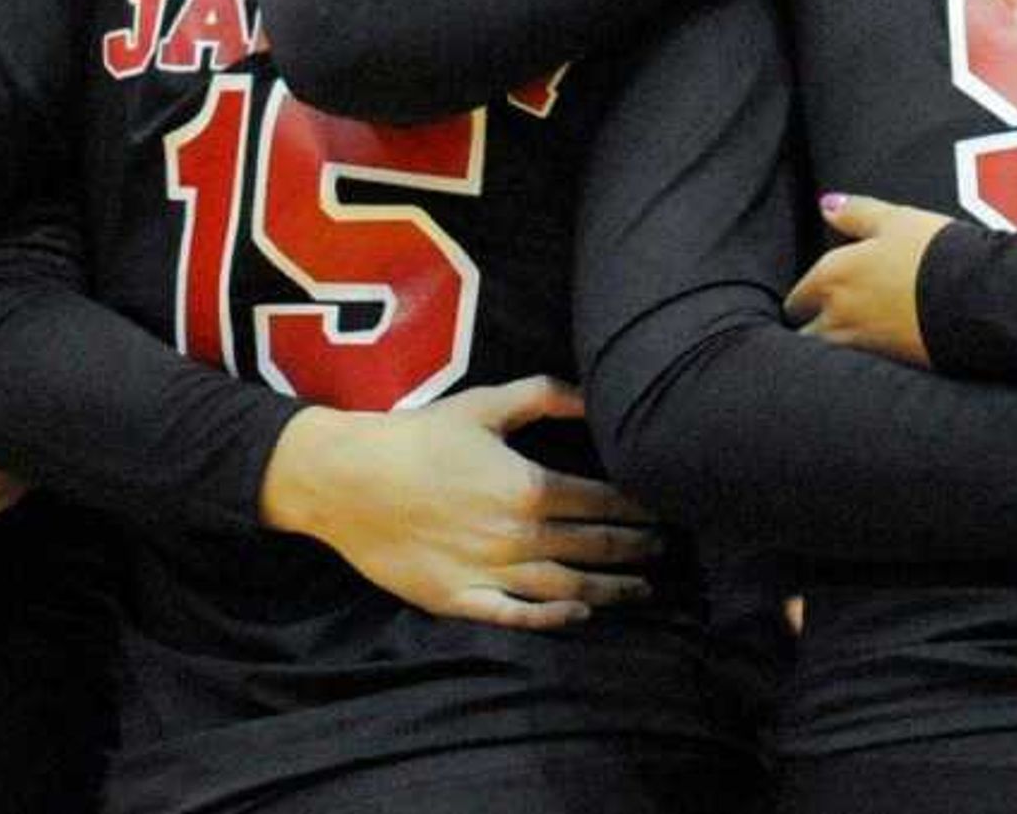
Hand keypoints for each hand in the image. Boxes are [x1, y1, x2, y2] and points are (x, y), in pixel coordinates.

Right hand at [259, 377, 659, 629]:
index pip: (604, 502)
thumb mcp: (485, 404)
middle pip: (595, 548)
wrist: (347, 479)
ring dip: (610, 590)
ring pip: (567, 589)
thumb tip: (595, 395)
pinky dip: (553, 620)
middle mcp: (517, 536)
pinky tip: (578, 615)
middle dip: (637, 548)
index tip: (668, 507)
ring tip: (641, 587)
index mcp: (529, 486)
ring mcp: (490, 573)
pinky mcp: (460, 600)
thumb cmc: (418, 437)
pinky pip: (516, 617)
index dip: (641, 507)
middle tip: (665, 548)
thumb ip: (545, 396)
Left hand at [786, 195, 951, 367]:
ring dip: (833, 349)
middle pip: (806, 334)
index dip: (804, 298)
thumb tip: (826, 206)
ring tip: (849, 342)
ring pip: (830, 356)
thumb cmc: (935, 252)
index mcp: (832, 277)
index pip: (797, 299)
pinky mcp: (888, 369)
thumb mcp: (896, 219)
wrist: (977, 298)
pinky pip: (860, 370)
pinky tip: (877, 356)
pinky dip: (860, 365)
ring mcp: (862, 348)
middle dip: (811, 329)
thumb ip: (855, 213)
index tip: (811, 299)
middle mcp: (838, 316)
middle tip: (824, 323)